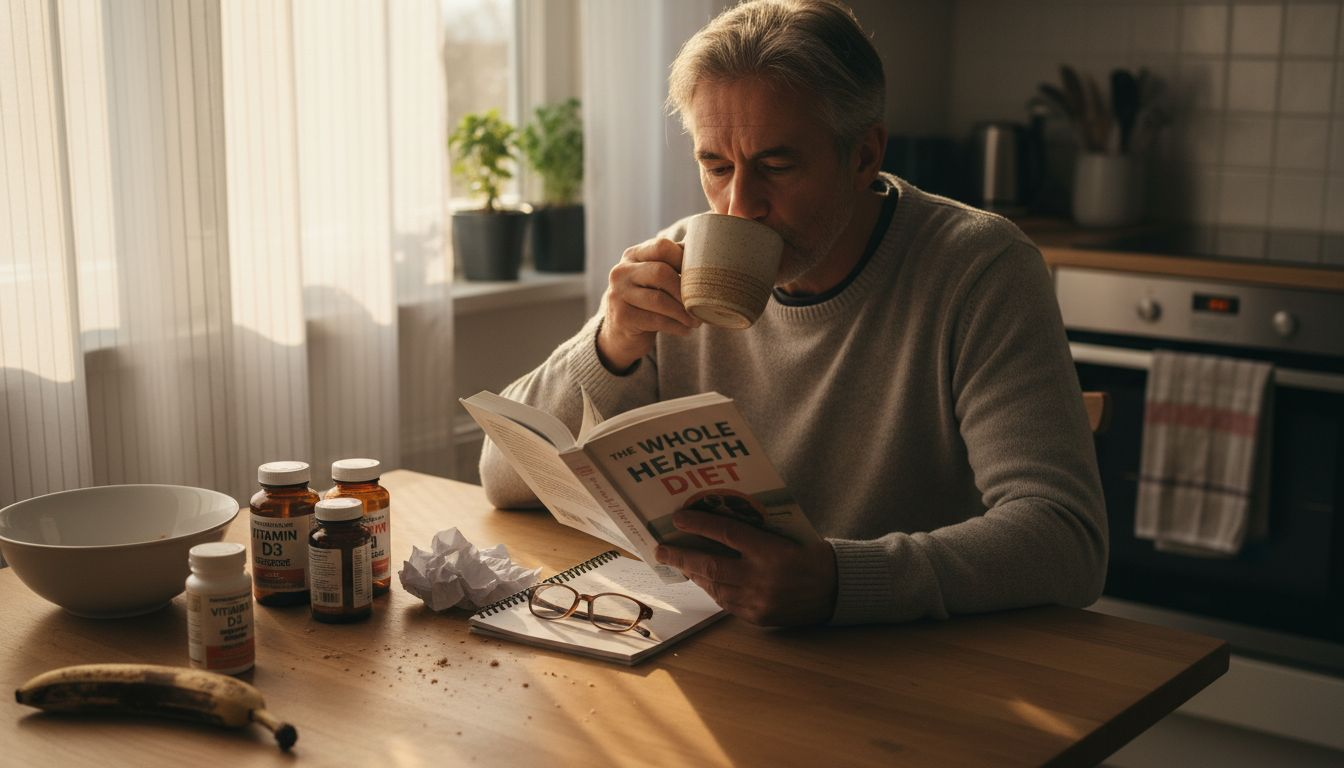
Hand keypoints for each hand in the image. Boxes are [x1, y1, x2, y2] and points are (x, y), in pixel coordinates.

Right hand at [597, 238, 699, 371]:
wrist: (620, 331)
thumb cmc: (647, 298)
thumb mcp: (655, 277)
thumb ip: (675, 261)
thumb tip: (710, 249)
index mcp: (633, 255)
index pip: (661, 247)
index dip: (683, 259)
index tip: (699, 276)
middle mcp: (621, 271)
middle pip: (660, 272)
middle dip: (685, 290)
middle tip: (701, 304)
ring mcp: (618, 294)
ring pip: (659, 299)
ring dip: (683, 312)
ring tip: (697, 321)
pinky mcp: (621, 317)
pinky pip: (655, 320)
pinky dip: (676, 326)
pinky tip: (686, 330)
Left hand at [654, 509, 836, 626]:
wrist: (838, 589)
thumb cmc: (811, 555)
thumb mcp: (785, 536)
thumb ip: (754, 534)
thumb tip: (715, 527)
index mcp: (771, 550)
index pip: (726, 532)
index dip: (699, 524)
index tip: (678, 518)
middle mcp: (761, 578)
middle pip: (711, 564)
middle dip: (682, 555)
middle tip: (662, 549)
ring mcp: (758, 601)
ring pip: (715, 587)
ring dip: (694, 574)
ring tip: (680, 564)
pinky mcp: (758, 618)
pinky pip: (727, 603)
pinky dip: (713, 590)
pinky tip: (705, 581)